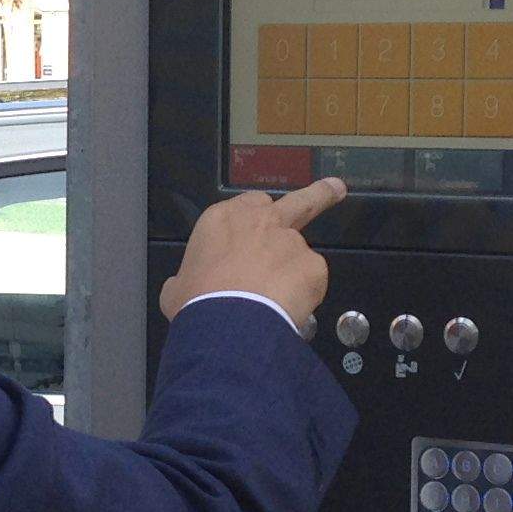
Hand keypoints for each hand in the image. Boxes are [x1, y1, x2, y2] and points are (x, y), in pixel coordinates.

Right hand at [160, 178, 344, 332]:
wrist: (228, 321)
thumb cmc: (196, 302)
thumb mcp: (177, 289)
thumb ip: (187, 279)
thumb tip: (182, 287)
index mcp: (222, 220)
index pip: (248, 204)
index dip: (255, 218)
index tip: (259, 229)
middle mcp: (260, 221)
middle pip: (297, 201)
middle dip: (318, 195)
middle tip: (335, 190)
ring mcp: (291, 241)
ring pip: (301, 251)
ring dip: (295, 270)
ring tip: (284, 299)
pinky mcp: (314, 265)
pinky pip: (312, 279)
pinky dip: (305, 294)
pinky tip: (289, 310)